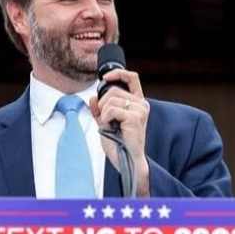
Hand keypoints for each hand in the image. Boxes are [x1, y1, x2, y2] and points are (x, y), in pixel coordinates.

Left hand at [89, 69, 149, 194]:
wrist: (126, 160)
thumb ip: (100, 110)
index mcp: (138, 102)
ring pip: (111, 100)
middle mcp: (142, 104)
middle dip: (103, 104)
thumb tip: (93, 98)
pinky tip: (111, 127)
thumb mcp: (106, 123)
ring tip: (110, 126)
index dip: (118, 73)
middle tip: (106, 120)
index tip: (105, 77)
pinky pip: (111, 110)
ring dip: (104, 113)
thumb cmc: (119, 144)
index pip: (132, 78)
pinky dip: (105, 118)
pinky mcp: (135, 117)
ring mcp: (140, 110)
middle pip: (113, 91)